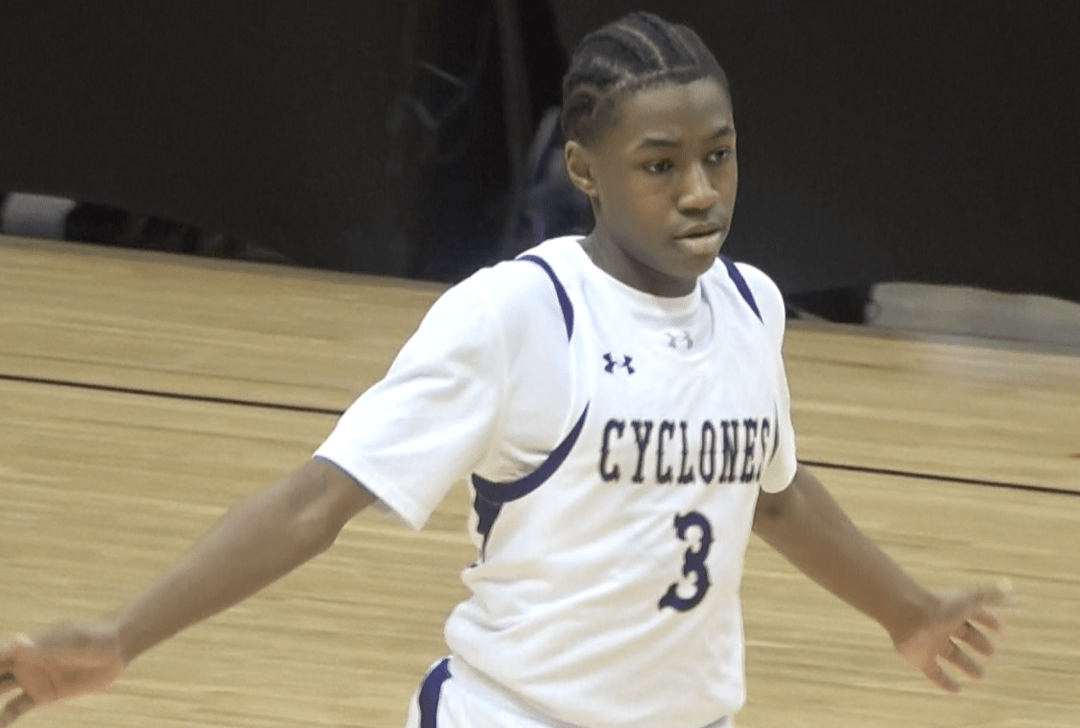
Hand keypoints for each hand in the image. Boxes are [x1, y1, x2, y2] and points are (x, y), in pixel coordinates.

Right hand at [0, 624, 125, 725]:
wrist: (116, 648)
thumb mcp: (71, 642)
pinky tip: (0, 727)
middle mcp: (22, 663)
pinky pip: (16, 709)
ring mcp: (31, 679)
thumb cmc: (92, 638)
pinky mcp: (43, 695)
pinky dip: (4, 719)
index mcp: (24, 647)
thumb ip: (46, 647)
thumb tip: (17, 642)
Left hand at [893, 581, 1010, 692]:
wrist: (907, 614)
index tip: (1003, 631)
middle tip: (996, 656)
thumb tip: (1016, 599)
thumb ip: (992, 596)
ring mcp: (931, 643)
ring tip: (982, 678)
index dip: (990, 622)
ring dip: (967, 666)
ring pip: (952, 656)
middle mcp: (943, 626)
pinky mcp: (920, 659)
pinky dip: (945, 683)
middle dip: (980, 645)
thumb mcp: (971, 599)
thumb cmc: (941, 605)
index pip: (976, 615)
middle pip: (964, 636)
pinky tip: (957, 691)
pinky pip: (934, 673)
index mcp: (954, 610)